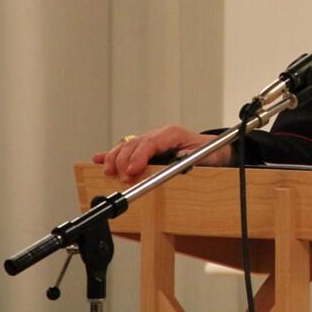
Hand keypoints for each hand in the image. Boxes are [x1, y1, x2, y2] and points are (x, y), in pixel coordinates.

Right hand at [91, 125, 231, 182]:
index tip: (131, 170)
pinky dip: (110, 154)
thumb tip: (177, 158)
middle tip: (121, 177)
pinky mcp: (145, 150)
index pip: (150, 142)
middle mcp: (158, 136)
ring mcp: (150, 141)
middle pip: (134, 144)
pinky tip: (97, 158)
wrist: (214, 150)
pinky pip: (125, 150)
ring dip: (115, 158)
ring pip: (126, 146)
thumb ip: (191, 157)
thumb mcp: (205, 155)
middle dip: (124, 160)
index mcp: (171, 134)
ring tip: (108, 172)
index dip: (138, 156)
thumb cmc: (210, 152)